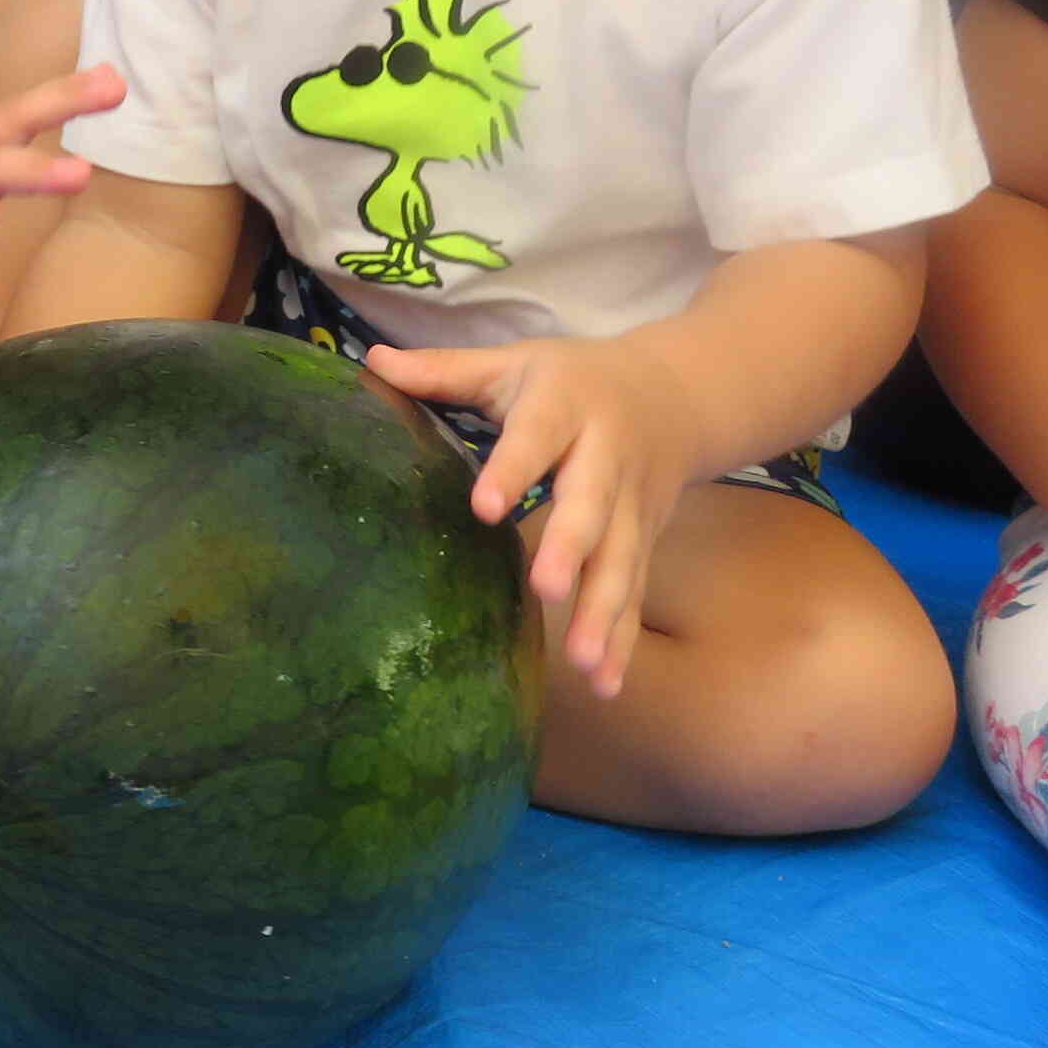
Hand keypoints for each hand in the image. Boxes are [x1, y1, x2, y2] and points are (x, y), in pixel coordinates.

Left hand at [363, 334, 694, 695]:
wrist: (676, 396)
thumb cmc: (573, 381)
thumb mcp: (514, 364)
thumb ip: (446, 370)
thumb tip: (371, 363)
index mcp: (565, 407)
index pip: (537, 438)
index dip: (513, 470)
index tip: (484, 507)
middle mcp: (605, 459)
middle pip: (591, 505)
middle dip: (571, 548)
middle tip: (546, 589)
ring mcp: (630, 507)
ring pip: (621, 560)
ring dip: (604, 612)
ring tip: (584, 661)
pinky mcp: (643, 543)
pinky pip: (634, 592)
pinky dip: (623, 639)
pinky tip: (605, 685)